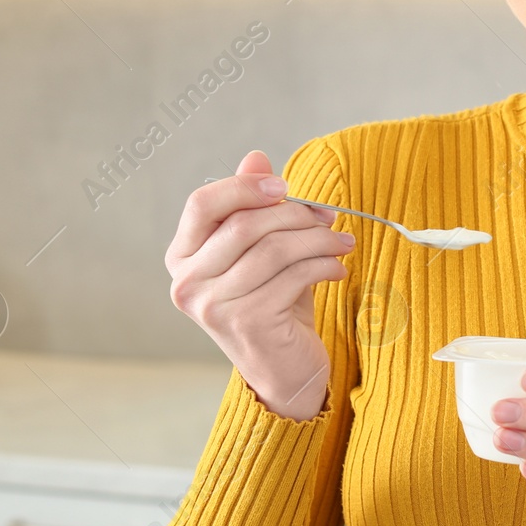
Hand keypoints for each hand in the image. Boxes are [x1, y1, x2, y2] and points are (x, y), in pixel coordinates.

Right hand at [165, 150, 354, 420]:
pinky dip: (324, 266)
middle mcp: (187, 283)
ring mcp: (212, 306)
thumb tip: (256, 158)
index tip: (284, 187)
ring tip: (343, 241)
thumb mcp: (263, 249)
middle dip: (295, 215)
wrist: (285, 368)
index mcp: (182, 257)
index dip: (243, 187)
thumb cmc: (273, 302)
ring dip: (317, 239)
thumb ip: (253, 205)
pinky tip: (338, 268)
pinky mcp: (246, 323)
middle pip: (243, 225)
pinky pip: (293, 277)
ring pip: (273, 250)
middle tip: (329, 217)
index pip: (202, 204)